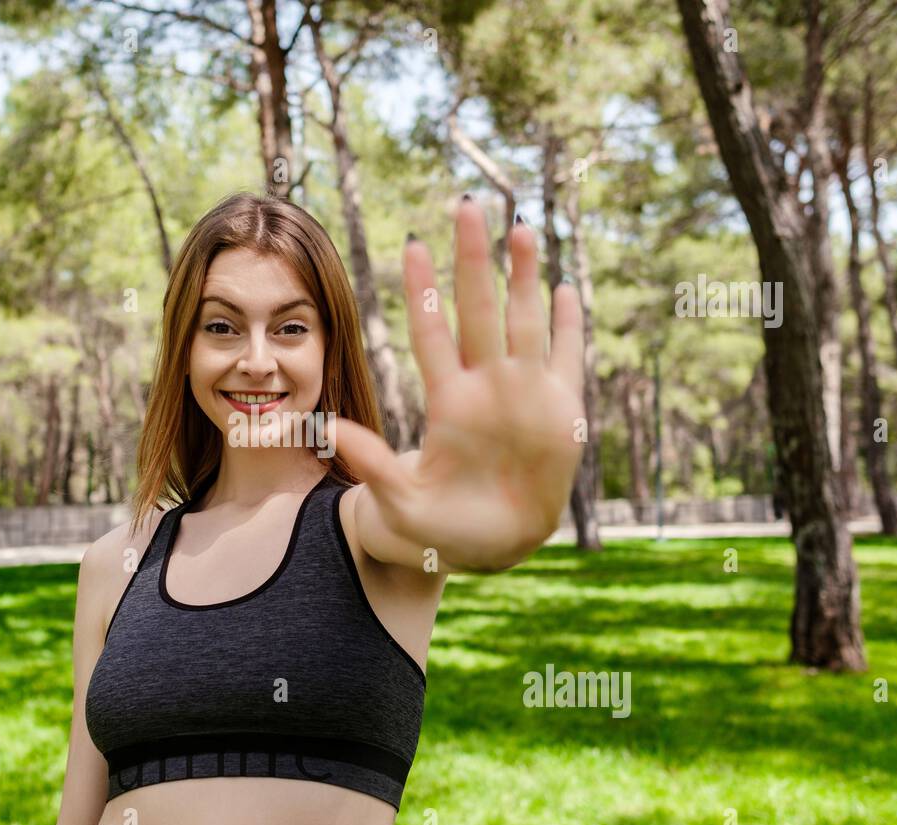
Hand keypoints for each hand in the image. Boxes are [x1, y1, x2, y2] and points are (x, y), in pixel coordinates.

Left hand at [330, 199, 585, 571]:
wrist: (490, 546)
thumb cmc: (438, 526)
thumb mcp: (400, 501)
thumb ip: (371, 464)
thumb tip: (328, 429)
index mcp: (448, 404)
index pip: (431, 332)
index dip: (423, 291)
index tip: (412, 245)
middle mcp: (486, 388)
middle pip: (478, 312)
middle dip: (474, 261)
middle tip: (467, 206)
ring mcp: (524, 395)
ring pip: (524, 322)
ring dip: (523, 278)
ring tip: (519, 228)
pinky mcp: (561, 413)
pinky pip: (566, 360)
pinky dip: (568, 327)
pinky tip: (565, 289)